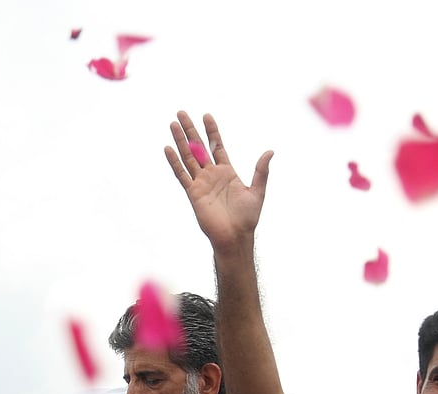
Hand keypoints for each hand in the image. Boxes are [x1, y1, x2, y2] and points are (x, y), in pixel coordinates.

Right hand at [165, 111, 272, 252]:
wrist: (235, 236)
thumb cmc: (247, 218)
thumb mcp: (257, 191)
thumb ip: (261, 171)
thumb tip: (270, 151)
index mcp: (227, 172)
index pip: (217, 146)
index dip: (212, 131)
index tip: (206, 116)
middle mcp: (212, 175)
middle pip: (199, 147)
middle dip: (191, 130)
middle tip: (182, 112)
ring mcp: (201, 183)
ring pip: (188, 157)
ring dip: (180, 141)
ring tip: (173, 124)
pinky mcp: (193, 193)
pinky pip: (182, 175)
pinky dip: (175, 162)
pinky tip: (168, 148)